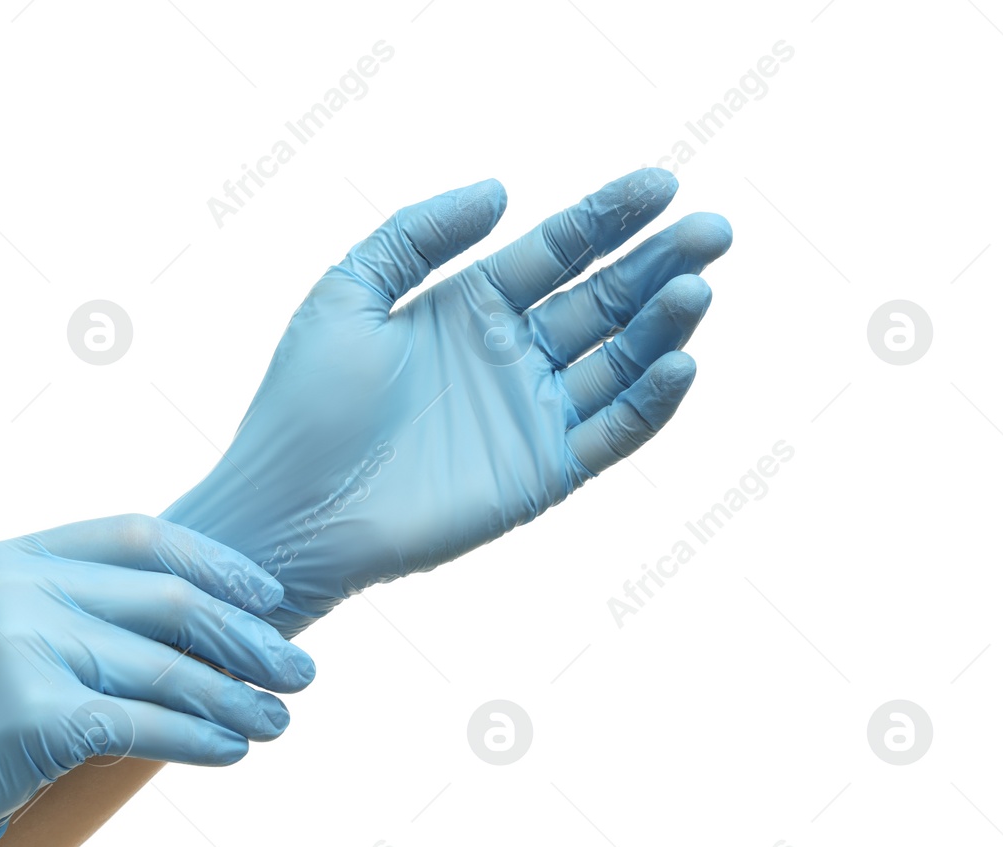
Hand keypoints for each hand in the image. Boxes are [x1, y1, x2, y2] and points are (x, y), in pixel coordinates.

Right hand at [0, 514, 313, 846]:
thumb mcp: (15, 631)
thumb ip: (91, 608)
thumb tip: (214, 614)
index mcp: (20, 555)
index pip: (142, 537)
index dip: (218, 564)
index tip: (271, 597)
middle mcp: (20, 589)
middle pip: (169, 600)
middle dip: (248, 638)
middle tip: (300, 670)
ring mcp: (22, 648)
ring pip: (166, 669)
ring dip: (237, 698)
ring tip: (280, 720)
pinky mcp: (32, 714)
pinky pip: (143, 723)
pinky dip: (200, 736)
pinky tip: (233, 749)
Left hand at [162, 169, 731, 635]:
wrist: (289, 507)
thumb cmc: (304, 402)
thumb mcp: (348, 291)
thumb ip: (418, 234)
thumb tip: (502, 190)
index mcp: (470, 307)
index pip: (559, 250)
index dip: (610, 216)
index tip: (662, 184)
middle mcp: (510, 356)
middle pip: (604, 299)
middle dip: (661, 262)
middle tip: (713, 230)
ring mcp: (530, 416)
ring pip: (619, 361)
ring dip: (662, 326)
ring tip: (694, 290)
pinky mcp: (541, 473)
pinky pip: (613, 434)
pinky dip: (651, 402)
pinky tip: (680, 362)